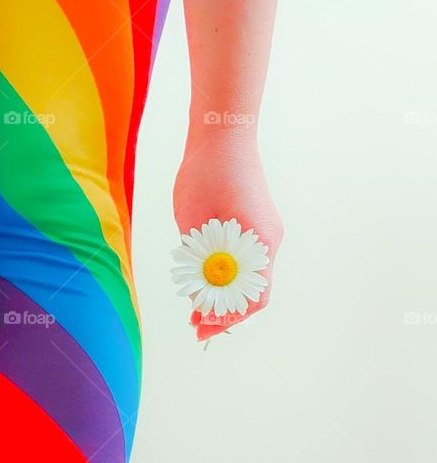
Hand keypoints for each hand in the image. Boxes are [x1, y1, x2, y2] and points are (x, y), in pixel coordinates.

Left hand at [173, 130, 282, 341]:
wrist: (222, 135)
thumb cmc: (205, 175)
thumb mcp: (194, 224)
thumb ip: (200, 261)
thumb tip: (199, 297)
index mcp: (258, 243)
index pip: (253, 297)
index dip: (229, 319)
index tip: (203, 327)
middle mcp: (267, 241)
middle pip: (253, 292)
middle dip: (225, 313)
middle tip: (196, 324)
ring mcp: (263, 232)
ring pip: (248, 277)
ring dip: (224, 294)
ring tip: (195, 308)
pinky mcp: (254, 224)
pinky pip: (244, 260)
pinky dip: (226, 275)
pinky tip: (202, 280)